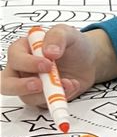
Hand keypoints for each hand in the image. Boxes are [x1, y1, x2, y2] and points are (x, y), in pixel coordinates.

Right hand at [0, 26, 116, 106]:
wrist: (89, 60)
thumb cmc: (73, 45)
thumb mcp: (67, 32)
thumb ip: (56, 37)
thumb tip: (49, 51)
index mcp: (23, 49)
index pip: (15, 58)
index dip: (28, 63)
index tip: (47, 64)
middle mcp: (23, 69)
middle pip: (7, 83)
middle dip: (21, 86)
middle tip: (39, 85)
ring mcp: (31, 85)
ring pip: (27, 97)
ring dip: (48, 94)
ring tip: (68, 83)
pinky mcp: (43, 97)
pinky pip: (45, 104)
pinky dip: (60, 98)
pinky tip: (72, 85)